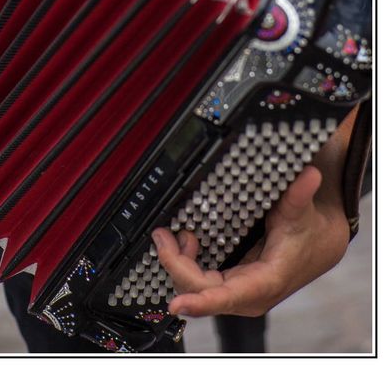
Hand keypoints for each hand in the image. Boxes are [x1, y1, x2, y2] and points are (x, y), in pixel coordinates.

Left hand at [152, 163, 349, 318]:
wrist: (318, 244)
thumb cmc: (308, 232)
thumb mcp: (301, 211)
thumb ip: (299, 195)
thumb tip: (310, 175)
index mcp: (264, 282)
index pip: (226, 297)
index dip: (200, 302)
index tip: (177, 305)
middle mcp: (248, 295)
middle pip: (200, 291)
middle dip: (176, 265)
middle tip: (163, 235)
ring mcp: (237, 292)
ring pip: (196, 289)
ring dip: (179, 263)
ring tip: (176, 235)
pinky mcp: (231, 284)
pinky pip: (199, 283)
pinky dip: (186, 263)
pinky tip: (186, 242)